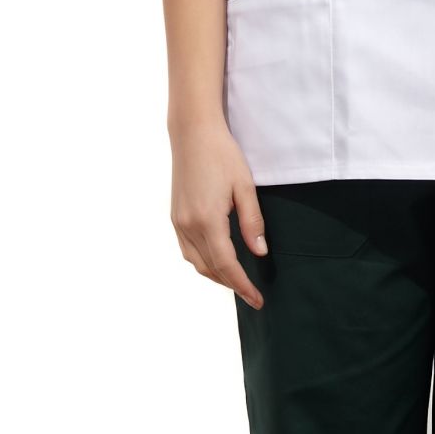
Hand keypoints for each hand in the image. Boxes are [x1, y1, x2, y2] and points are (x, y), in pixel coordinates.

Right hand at [168, 117, 268, 309]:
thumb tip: (260, 253)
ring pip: (196, 262)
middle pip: (210, 268)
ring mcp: (178, 222)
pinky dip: (203, 261)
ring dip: (216, 275)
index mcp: (207, 221)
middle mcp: (188, 226)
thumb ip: (252, 221)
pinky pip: (187, 250)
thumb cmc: (222, 155)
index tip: (257, 300)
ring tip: (237, 279)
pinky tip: (217, 259)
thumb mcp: (244, 186)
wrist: (192, 133)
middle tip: (252, 293)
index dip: (243, 285)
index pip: (227, 265)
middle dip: (231, 284)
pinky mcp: (175, 216)